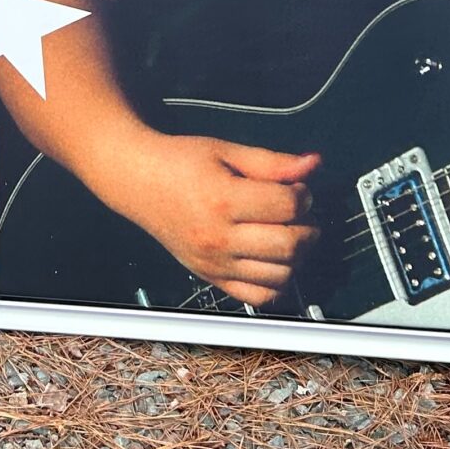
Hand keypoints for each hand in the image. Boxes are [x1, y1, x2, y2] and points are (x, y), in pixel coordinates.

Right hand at [116, 133, 318, 307]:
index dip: (303, 194)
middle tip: (299, 211)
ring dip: (296, 255)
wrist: (138, 180)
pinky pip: (258, 298)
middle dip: (307, 225)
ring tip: (287, 232)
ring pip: (280, 275)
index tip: (298, 187)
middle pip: (289, 244)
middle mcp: (218, 237)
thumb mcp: (226, 150)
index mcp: (223, 199)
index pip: (287, 206)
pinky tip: (274, 259)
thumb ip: (271, 162)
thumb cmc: (178, 162)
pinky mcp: (211, 278)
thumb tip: (311, 165)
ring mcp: (215, 263)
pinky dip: (276, 283)